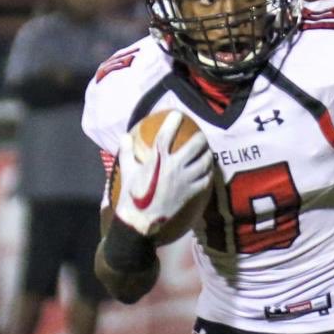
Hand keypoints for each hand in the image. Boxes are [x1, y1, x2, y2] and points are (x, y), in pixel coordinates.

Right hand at [113, 110, 211, 238]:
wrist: (141, 219)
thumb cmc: (132, 195)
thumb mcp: (127, 171)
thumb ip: (127, 152)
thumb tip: (124, 136)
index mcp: (157, 160)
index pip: (166, 136)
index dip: (172, 122)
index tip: (178, 114)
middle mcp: (174, 167)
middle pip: (194, 146)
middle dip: (200, 138)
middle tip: (201, 136)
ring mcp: (184, 180)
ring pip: (204, 162)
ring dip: (207, 154)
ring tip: (207, 152)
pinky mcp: (191, 192)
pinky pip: (205, 179)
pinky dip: (208, 173)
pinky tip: (208, 171)